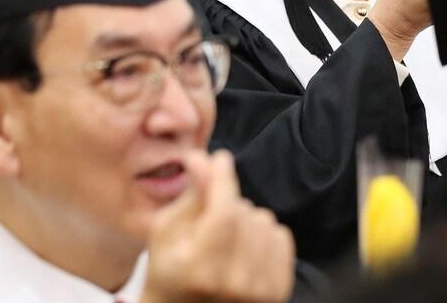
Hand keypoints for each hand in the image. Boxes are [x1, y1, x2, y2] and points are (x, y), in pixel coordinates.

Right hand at [141, 151, 295, 302]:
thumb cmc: (169, 271)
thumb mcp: (166, 232)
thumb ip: (190, 195)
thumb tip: (204, 158)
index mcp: (200, 269)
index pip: (225, 212)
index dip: (223, 179)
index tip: (221, 158)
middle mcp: (235, 283)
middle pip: (244, 212)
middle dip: (226, 205)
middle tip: (207, 223)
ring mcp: (261, 291)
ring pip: (264, 220)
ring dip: (245, 219)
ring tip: (224, 239)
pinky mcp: (279, 291)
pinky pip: (281, 236)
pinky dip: (263, 234)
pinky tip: (244, 249)